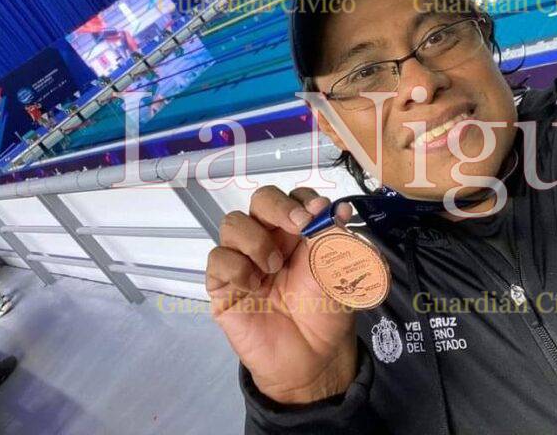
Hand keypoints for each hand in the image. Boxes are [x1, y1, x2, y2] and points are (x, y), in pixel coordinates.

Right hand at [207, 186, 355, 403]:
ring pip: (233, 223)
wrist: (312, 358)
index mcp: (299, 233)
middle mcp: (269, 239)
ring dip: (256, 239)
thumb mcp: (338, 273)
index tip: (318, 213)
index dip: (302, 199)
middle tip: (298, 225)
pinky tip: (254, 286)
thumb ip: (336, 240)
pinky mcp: (223, 285)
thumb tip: (339, 207)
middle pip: (260, 200)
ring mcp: (244, 259)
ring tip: (274, 267)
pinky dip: (236, 266)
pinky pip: (217, 258)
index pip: (293, 198)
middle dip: (278, 206)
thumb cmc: (326, 312)